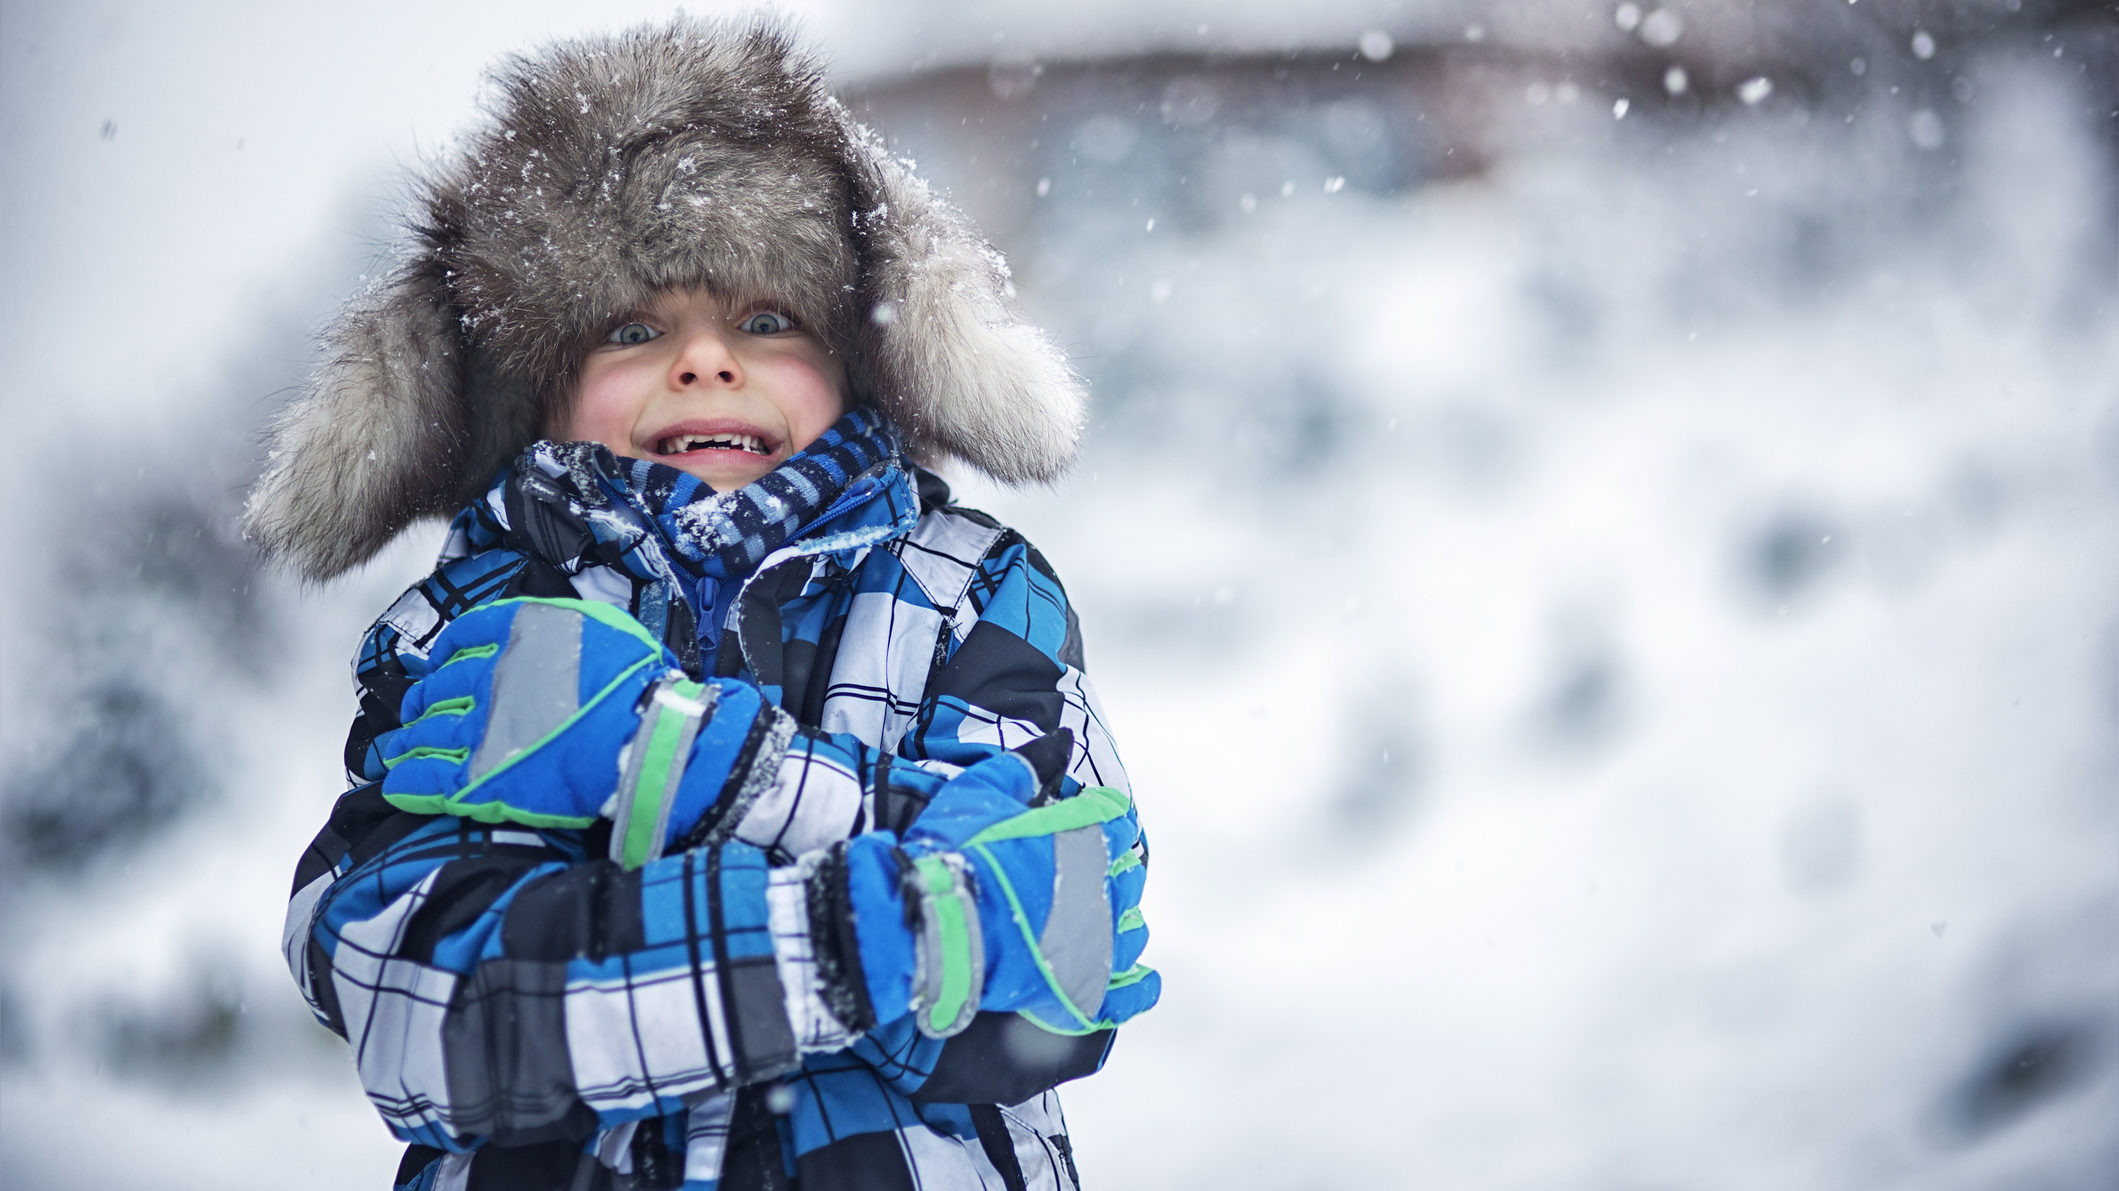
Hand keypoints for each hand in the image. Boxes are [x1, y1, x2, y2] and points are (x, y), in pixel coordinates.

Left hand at [378, 597, 679, 827]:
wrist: (641, 735)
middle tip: (416, 712)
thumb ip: (560, 626)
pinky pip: (428, 781)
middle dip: (423, 701)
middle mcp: (488, 678)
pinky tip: (398, 784)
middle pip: (438, 689)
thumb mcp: (601, 625)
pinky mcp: (480, 780)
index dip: (448, 652)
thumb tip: (545, 632)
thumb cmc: (634, 681)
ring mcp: (480, 731)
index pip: (465, 637)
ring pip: (425, 735)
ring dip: (407, 743)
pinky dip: (409, 782)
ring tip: (397, 750)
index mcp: (515, 637)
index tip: (441, 662)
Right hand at [838, 745, 1160, 1038]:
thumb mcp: (982, 791)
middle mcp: (1095, 888)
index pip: (1110, 822)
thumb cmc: (952, 852)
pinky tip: (1143, 984)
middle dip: (1115, 872)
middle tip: (1103, 873)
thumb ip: (1026, 767)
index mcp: (1078, 838)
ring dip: (1124, 922)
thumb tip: (1062, 741)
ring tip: (1116, 922)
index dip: (1106, 822)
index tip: (1103, 824)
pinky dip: (1137, 990)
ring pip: (1128, 931)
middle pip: (1123, 878)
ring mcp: (1090, 940)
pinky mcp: (1075, 986)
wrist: (931, 919)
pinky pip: (1123, 995)